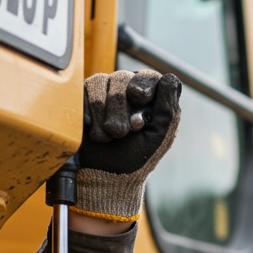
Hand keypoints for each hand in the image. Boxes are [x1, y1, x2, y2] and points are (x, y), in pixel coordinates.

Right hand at [76, 70, 182, 222]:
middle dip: (119, 110)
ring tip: (107, 136)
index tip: (139, 100)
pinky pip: (81, 91)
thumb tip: (170, 77)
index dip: (142, 88)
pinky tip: (90, 128)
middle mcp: (125, 89)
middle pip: (121, 78)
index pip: (147, 76)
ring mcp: (102, 91)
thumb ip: (169, 109)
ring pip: (99, 82)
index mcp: (149, 96)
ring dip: (102, 115)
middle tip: (120, 133)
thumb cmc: (136, 158)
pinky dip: (87, 113)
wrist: (105, 175)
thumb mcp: (159, 136)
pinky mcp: (82, 98)